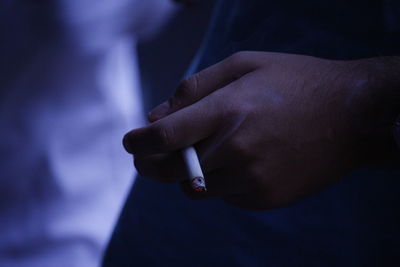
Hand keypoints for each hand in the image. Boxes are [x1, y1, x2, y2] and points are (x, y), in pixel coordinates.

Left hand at [123, 51, 381, 209]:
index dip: (138, 142)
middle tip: (147, 156)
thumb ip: (193, 89)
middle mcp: (236, 149)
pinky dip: (220, 181)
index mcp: (228, 110)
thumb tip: (155, 116)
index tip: (130, 141)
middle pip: (170, 170)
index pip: (164, 137)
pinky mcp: (264, 199)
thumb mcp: (244, 65)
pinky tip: (244, 160)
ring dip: (188, 172)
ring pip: (195, 187)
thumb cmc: (295, 83)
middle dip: (150, 164)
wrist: (352, 117)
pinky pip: (224, 196)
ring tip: (210, 150)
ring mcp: (251, 179)